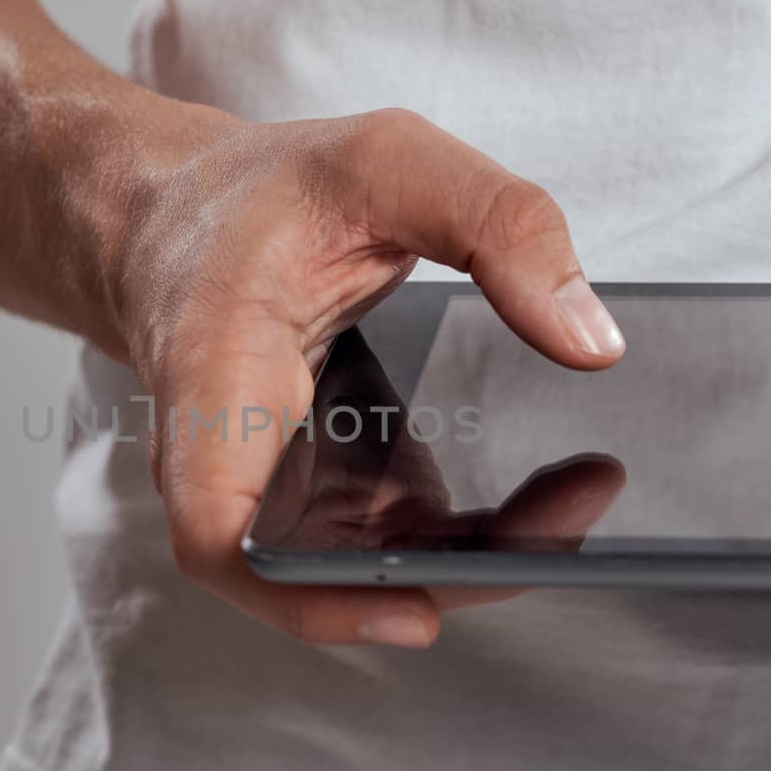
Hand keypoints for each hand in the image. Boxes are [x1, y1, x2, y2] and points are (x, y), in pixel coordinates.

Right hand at [111, 108, 626, 647]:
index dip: (304, 597)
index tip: (415, 610)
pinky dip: (456, 536)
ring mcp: (264, 482)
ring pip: (354, 568)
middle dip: (441, 574)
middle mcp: (223, 452)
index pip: (217, 527)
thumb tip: (591, 341)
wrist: (178, 219)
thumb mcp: (389, 161)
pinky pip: (375, 541)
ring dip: (462, 560)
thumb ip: (499, 225)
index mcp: (217, 370)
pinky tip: (538, 500)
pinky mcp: (306, 487)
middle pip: (310, 570)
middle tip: (563, 528)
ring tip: (574, 506)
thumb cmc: (262, 197)